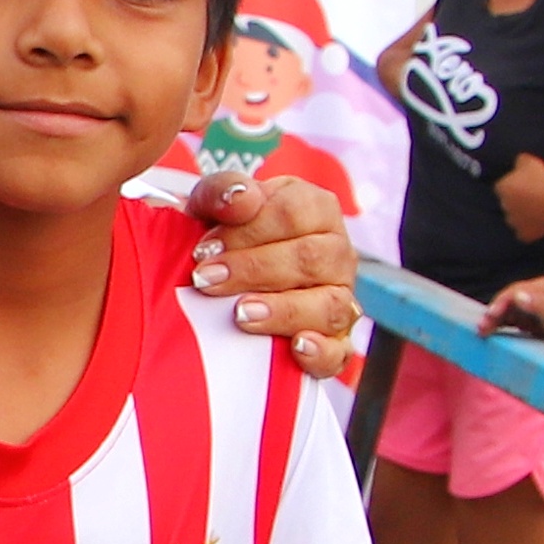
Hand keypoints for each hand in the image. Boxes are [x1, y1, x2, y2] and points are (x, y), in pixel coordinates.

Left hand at [183, 169, 361, 378]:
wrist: (221, 275)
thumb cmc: (223, 234)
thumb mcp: (214, 205)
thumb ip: (224, 191)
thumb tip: (242, 198)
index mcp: (315, 209)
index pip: (293, 213)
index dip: (248, 230)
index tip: (203, 249)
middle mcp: (336, 252)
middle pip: (310, 258)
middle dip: (253, 269)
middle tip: (205, 280)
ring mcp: (340, 297)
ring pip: (330, 304)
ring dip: (284, 310)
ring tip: (240, 314)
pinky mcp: (335, 341)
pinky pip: (339, 350)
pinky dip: (320, 352)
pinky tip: (295, 348)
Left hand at [489, 158, 543, 239]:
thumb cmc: (542, 180)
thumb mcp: (529, 160)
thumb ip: (520, 161)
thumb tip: (518, 162)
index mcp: (502, 188)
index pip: (502, 185)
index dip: (513, 183)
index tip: (525, 182)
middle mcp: (504, 206)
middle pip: (508, 202)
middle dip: (517, 199)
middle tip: (534, 194)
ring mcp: (513, 222)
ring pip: (515, 218)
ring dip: (523, 214)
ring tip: (538, 208)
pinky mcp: (524, 235)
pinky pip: (525, 232)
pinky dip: (531, 229)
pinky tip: (540, 222)